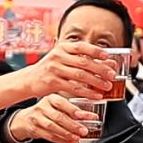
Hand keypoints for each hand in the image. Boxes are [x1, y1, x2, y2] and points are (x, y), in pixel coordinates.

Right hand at [0, 42, 114, 109]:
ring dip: (96, 81)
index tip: (109, 56)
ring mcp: (54, 69)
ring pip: (80, 75)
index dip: (96, 51)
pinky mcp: (53, 82)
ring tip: (107, 86)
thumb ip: (80, 57)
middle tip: (113, 75)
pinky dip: (87, 92)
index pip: (82, 46)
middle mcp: (58, 56)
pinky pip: (74, 88)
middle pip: (84, 62)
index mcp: (62, 47)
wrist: (30, 79)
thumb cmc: (51, 68)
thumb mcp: (62, 57)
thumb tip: (107, 60)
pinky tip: (96, 95)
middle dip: (101, 69)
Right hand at [7, 94, 96, 142]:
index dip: (76, 110)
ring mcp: (37, 119)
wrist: (24, 119)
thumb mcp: (55, 105)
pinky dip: (62, 141)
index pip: (63, 104)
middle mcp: (42, 107)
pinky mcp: (34, 130)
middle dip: (73, 125)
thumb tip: (89, 116)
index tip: (88, 116)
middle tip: (84, 130)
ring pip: (53, 127)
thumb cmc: (46, 111)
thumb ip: (70, 109)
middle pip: (58, 117)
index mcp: (50, 99)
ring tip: (78, 138)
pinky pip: (49, 136)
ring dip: (67, 134)